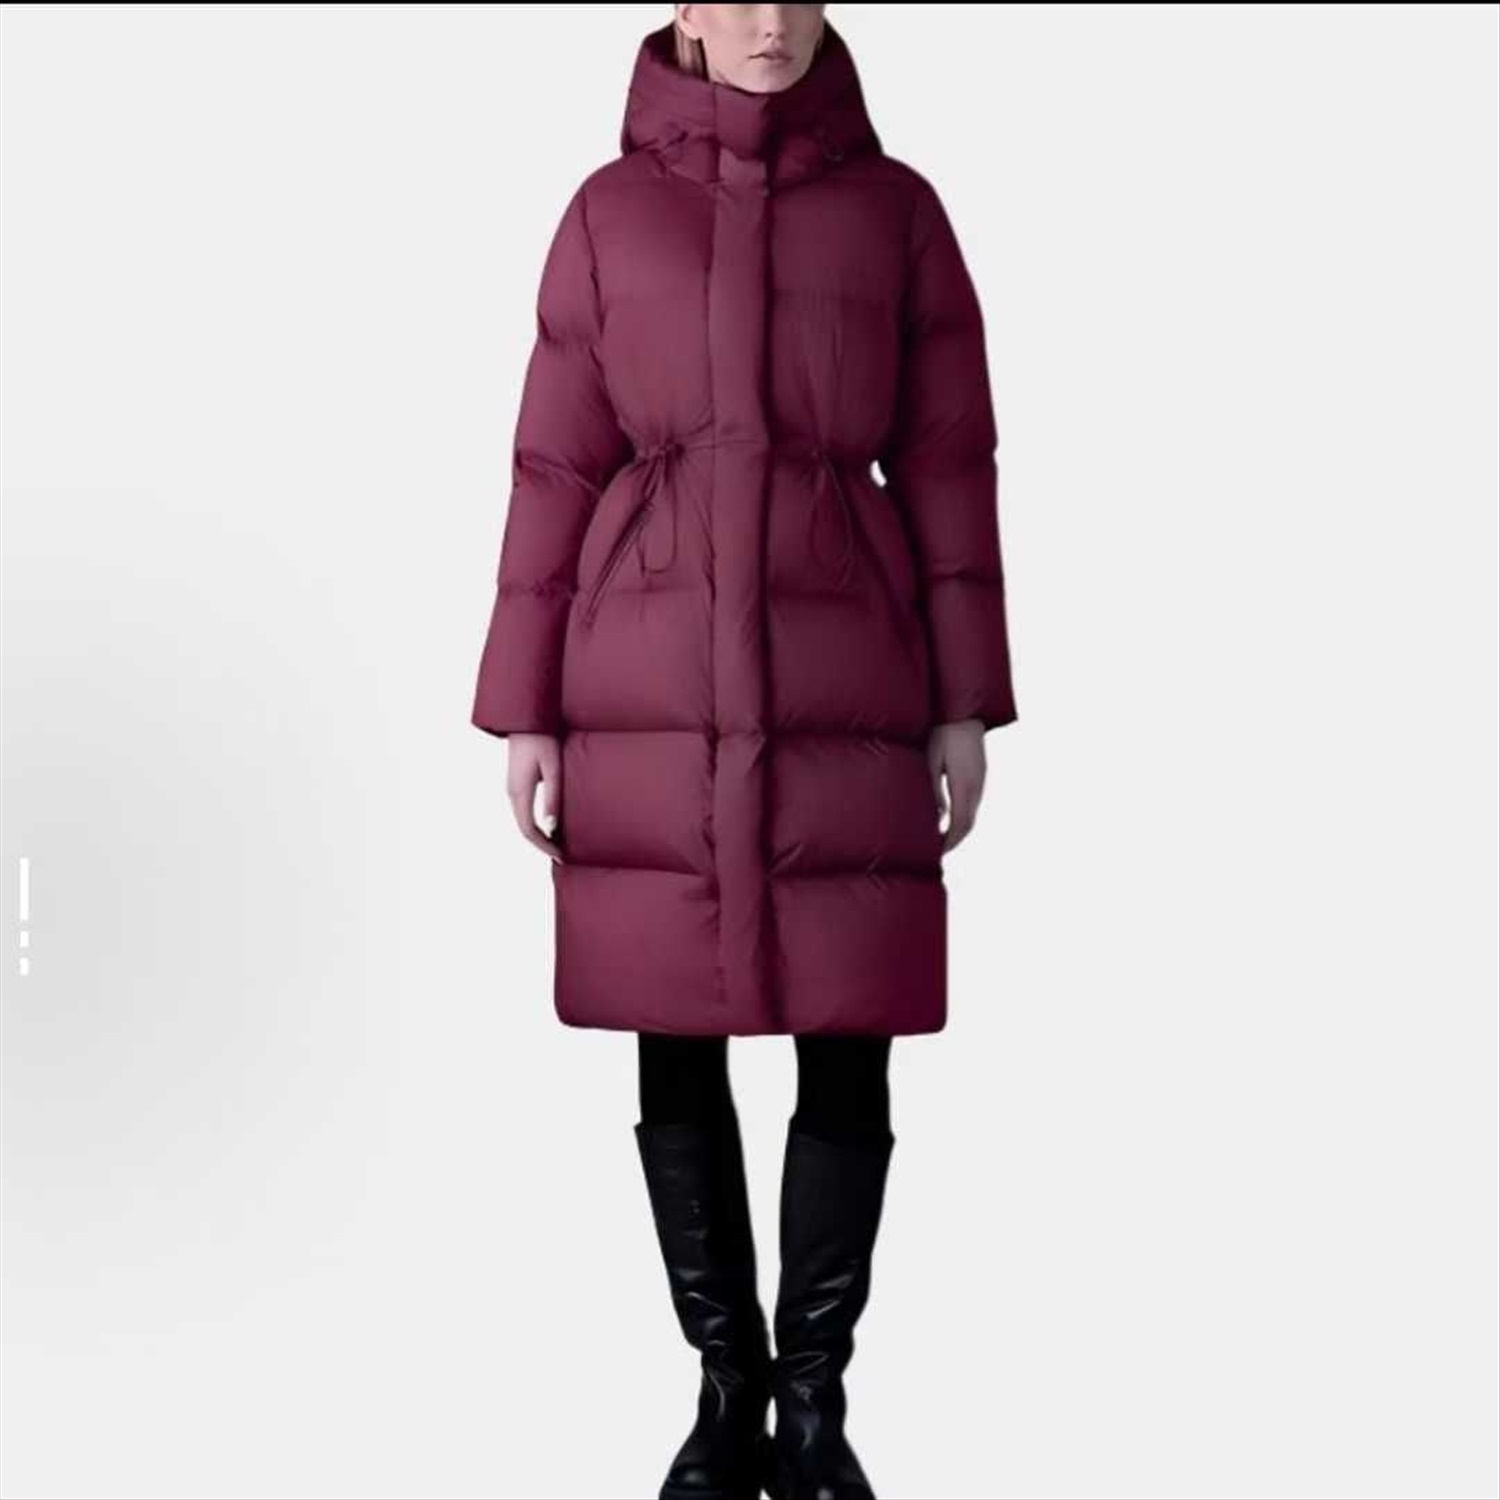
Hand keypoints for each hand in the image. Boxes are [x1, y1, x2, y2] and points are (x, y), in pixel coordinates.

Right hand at [507, 733, 563, 862]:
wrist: (526, 720)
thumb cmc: (543, 740)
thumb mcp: (553, 769)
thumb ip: (552, 797)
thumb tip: (551, 827)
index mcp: (520, 792)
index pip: (528, 830)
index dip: (544, 846)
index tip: (560, 855)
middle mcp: (512, 793)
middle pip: (524, 829)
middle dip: (542, 844)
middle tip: (562, 855)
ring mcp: (512, 789)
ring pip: (523, 821)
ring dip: (539, 835)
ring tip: (559, 844)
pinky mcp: (517, 784)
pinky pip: (524, 811)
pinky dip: (536, 824)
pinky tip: (550, 825)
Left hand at [928, 718, 986, 853]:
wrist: (964, 712)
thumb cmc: (943, 733)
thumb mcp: (931, 762)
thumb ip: (933, 791)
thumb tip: (937, 817)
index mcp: (966, 785)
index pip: (961, 824)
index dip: (949, 842)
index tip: (936, 853)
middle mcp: (978, 786)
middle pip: (969, 824)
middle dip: (953, 841)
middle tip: (936, 853)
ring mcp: (981, 781)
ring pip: (972, 815)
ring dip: (958, 830)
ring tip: (940, 841)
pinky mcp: (980, 776)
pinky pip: (972, 804)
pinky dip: (961, 818)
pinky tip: (948, 820)